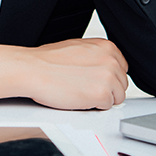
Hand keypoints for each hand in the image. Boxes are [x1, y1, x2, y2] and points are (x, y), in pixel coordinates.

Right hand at [0, 38, 128, 109]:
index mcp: (107, 47)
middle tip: (86, 87)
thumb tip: (105, 67)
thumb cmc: (48, 60)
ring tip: (81, 92)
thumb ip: (97, 56)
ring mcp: (108, 78)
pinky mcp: (102, 95)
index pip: (122, 68)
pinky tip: (79, 98)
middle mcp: (111, 60)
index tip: (97, 80)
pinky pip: (106, 107)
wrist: (33, 69)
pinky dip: (93, 107)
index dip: (109, 77)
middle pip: (121, 84)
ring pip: (117, 97)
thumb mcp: (79, 48)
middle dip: (107, 89)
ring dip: (101, 99)